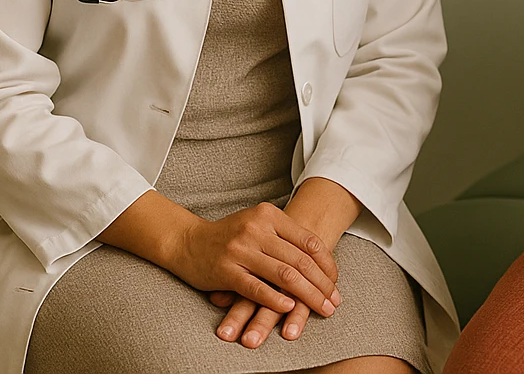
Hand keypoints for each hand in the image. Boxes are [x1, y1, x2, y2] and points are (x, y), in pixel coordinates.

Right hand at [172, 201, 340, 318]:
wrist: (188, 242)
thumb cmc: (231, 235)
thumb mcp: (259, 225)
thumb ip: (286, 237)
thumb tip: (321, 260)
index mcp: (269, 215)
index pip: (308, 241)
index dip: (327, 264)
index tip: (335, 283)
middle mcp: (256, 229)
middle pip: (300, 260)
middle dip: (321, 284)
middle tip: (333, 302)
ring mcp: (241, 249)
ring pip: (283, 274)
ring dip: (306, 295)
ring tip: (321, 309)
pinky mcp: (226, 270)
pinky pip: (256, 288)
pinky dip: (275, 299)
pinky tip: (289, 308)